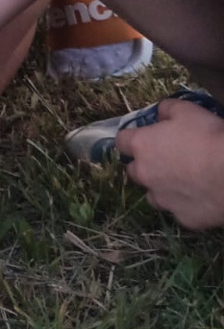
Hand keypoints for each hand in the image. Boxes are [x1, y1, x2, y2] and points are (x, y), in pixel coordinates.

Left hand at [117, 100, 223, 229]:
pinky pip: (178, 210)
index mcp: (141, 146)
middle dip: (144, 164)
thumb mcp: (187, 111)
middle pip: (133, 170)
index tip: (144, 136)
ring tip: (182, 181)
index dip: (132, 138)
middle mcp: (145, 174)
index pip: (121, 141)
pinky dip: (184, 204)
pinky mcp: (182, 218)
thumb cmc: (208, 137)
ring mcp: (162, 199)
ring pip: (152, 195)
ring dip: (161, 187)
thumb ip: (167, 109)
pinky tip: (199, 197)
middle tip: (165, 159)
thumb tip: (160, 114)